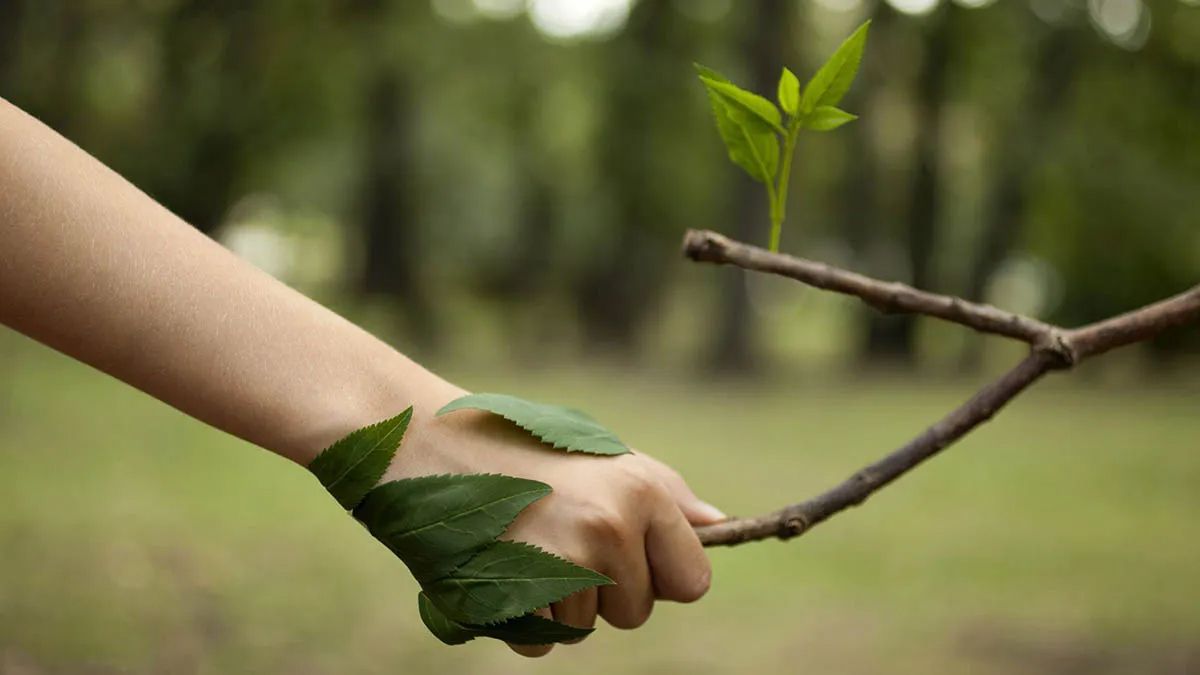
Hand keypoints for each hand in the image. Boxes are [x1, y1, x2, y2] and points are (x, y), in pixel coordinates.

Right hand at [390, 390, 726, 656]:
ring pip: (586, 629)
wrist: (425, 441)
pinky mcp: (513, 598)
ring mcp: (560, 567)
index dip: (662, 575)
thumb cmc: (521, 444)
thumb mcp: (601, 454)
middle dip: (606, 590)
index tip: (631, 554)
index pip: (693, 581)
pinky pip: (541, 644)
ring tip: (525, 543)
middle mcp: (608, 529)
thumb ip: (663, 494)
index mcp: (640, 492)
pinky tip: (501, 566)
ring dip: (560, 602)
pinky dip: (522, 619)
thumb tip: (720, 525)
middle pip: (636, 613)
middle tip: (561, 537)